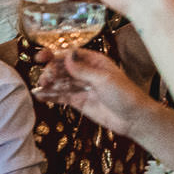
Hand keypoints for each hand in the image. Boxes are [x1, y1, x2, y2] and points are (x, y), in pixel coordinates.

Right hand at [31, 43, 159, 139]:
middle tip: (45, 78)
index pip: (71, 55)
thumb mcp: (104, 79)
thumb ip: (83, 70)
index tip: (41, 58)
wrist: (133, 118)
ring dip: (49, 83)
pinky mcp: (79, 101)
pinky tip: (39, 95)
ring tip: (41, 86)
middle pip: (63, 68)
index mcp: (95, 62)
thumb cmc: (125, 95)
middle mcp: (87, 72)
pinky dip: (50, 95)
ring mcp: (82, 87)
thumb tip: (65, 56)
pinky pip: (62, 96)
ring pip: (60, 82)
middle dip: (51, 70)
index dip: (55, 55)